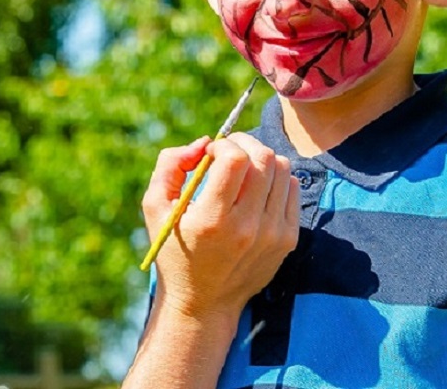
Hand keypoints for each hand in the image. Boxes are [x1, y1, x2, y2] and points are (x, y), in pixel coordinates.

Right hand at [141, 133, 299, 327]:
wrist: (203, 303)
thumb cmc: (174, 250)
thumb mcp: (154, 207)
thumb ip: (170, 165)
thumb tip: (203, 142)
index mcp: (212, 219)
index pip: (235, 159)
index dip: (223, 145)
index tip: (211, 154)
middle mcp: (247, 227)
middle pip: (263, 158)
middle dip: (244, 144)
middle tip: (228, 152)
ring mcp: (272, 234)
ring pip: (282, 168)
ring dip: (260, 159)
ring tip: (242, 171)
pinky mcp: (287, 240)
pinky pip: (292, 188)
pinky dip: (275, 178)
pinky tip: (255, 189)